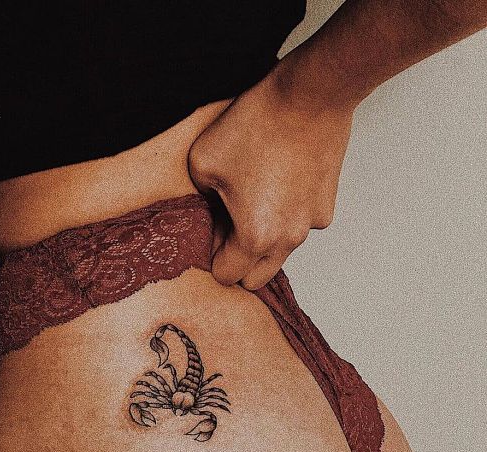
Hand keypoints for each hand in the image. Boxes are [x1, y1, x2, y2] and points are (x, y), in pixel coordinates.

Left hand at [187, 53, 355, 289]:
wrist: (310, 95)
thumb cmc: (258, 125)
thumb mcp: (202, 162)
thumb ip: (201, 202)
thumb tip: (213, 214)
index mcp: (254, 238)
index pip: (227, 277)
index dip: (212, 258)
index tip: (211, 233)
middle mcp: (287, 240)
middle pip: (257, 278)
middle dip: (239, 264)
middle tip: (227, 228)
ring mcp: (311, 225)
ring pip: (280, 253)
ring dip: (264, 240)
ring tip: (254, 199)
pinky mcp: (326, 206)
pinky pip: (300, 225)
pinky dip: (287, 217)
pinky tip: (280, 184)